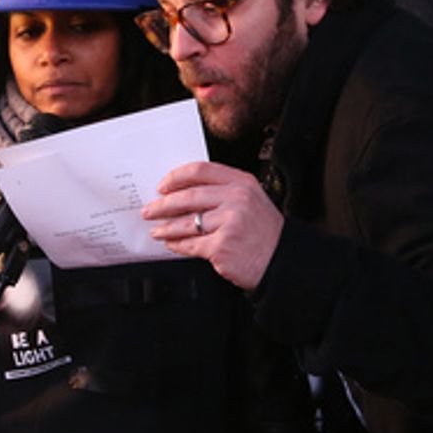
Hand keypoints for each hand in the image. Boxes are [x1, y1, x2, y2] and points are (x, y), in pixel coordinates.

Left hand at [143, 161, 282, 290]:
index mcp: (242, 183)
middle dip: (163, 205)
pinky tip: (172, 243)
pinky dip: (178, 245)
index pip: (200, 171)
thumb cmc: (265, 233)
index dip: (176, 177)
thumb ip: (223, 193)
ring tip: (157, 229)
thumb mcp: (251, 201)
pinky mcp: (222, 246)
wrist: (282, 261)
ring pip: (186, 222)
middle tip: (150, 209)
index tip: (163, 186)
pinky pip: (191, 244)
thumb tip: (183, 194)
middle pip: (188, 197)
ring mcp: (229, 223)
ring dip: (166, 227)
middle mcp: (236, 200)